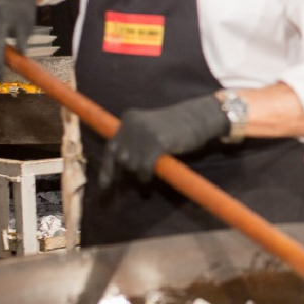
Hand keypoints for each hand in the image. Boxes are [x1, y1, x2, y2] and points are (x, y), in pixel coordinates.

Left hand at [99, 93, 230, 188]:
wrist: (199, 118)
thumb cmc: (176, 128)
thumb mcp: (150, 130)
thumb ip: (135, 142)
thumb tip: (121, 166)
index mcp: (129, 119)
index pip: (110, 146)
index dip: (107, 168)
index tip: (104, 186)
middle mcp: (132, 124)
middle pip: (118, 156)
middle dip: (122, 172)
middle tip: (124, 183)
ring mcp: (144, 133)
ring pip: (130, 163)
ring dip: (138, 172)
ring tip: (147, 173)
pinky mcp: (156, 143)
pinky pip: (143, 167)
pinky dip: (145, 175)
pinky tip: (148, 177)